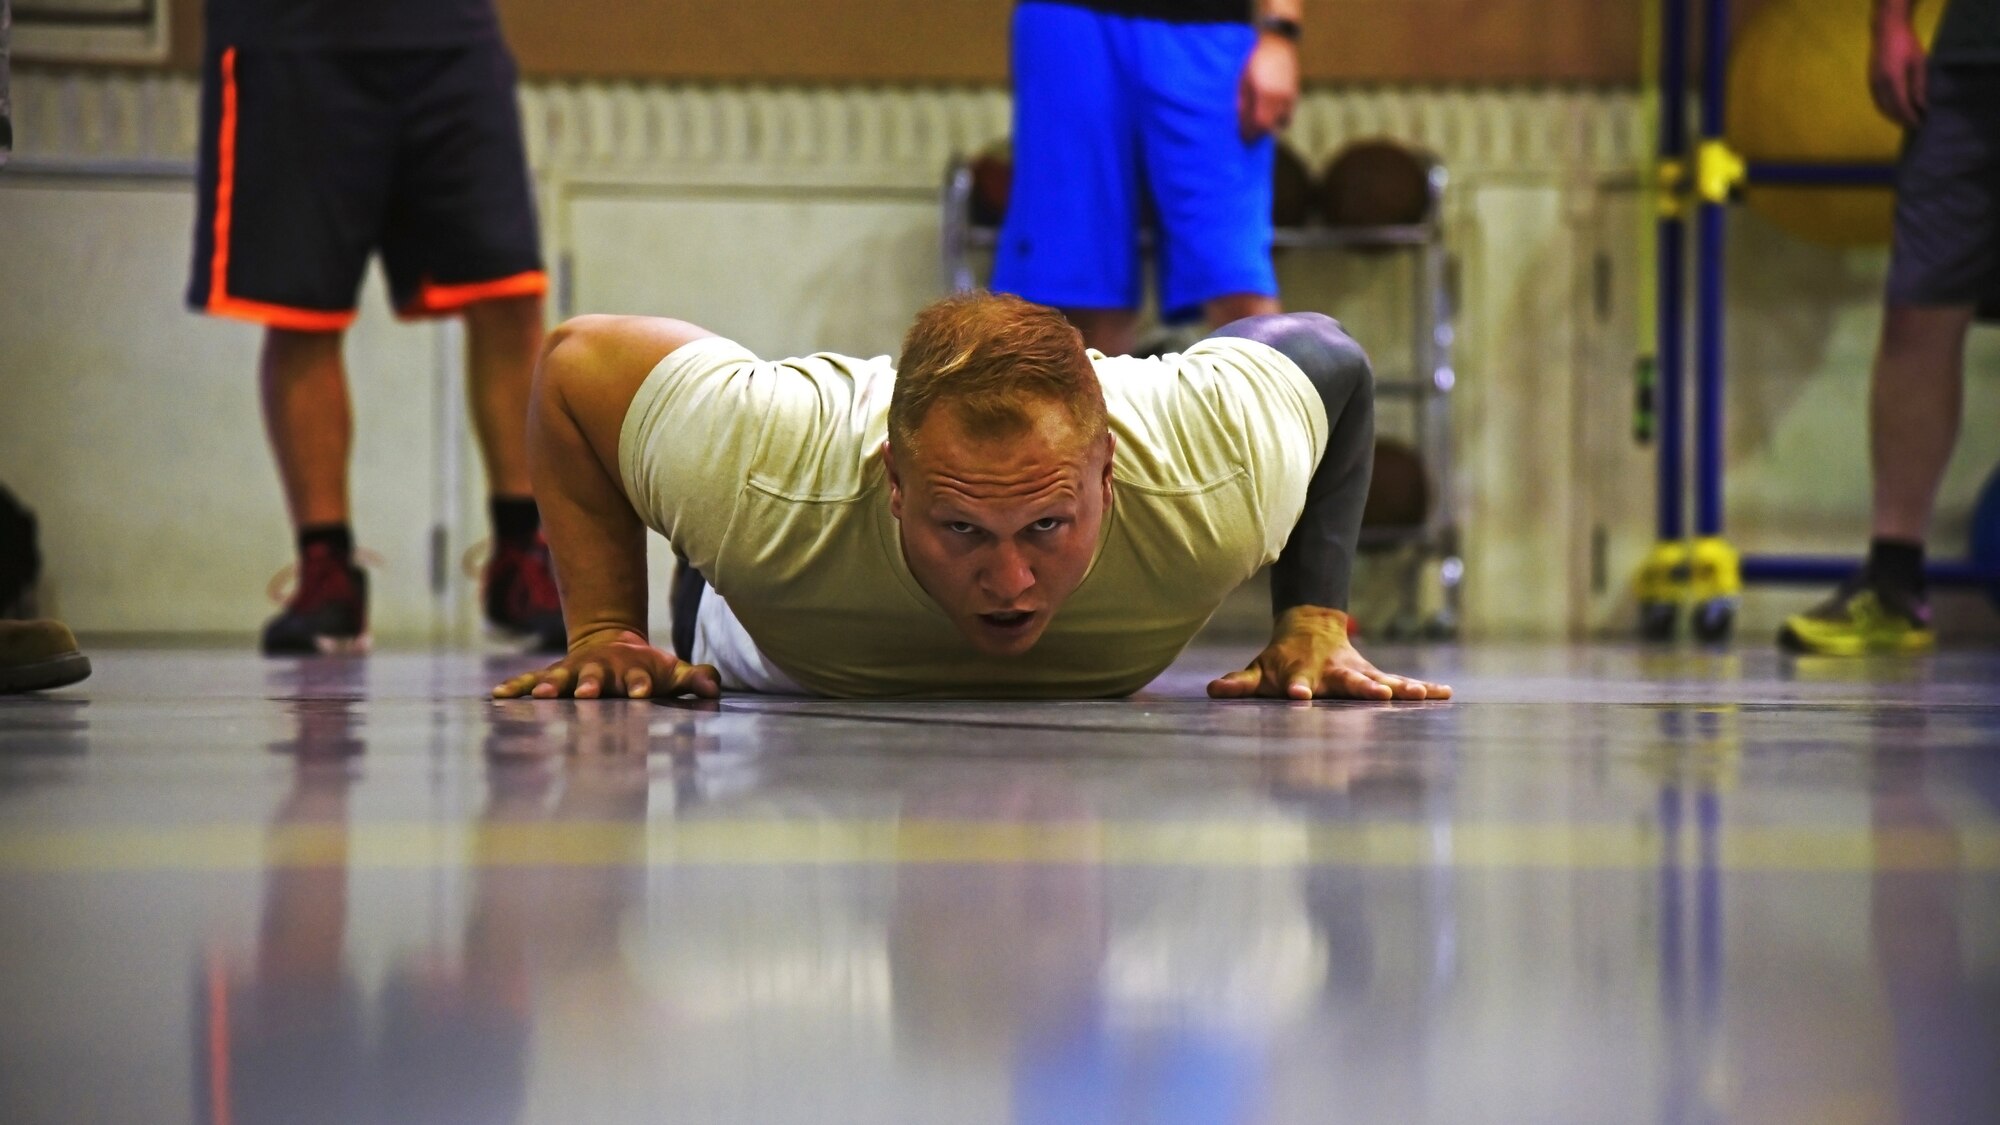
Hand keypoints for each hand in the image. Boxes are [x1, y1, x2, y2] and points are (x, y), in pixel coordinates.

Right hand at [491, 627, 719, 700]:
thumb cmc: (647, 669)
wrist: (612, 643)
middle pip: (596, 678)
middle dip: (592, 685)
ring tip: (538, 694)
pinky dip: (515, 686)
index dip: (639, 685)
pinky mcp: (553, 676)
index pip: (638, 680)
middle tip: (587, 694)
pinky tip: (498, 695)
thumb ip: (694, 678)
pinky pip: (530, 680)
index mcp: (631, 672)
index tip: (639, 694)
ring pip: (561, 678)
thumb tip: (714, 686)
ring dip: (551, 686)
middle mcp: (601, 671)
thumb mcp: (672, 672)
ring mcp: (574, 672)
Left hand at [1207, 606, 1451, 700]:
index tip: (1300, 697)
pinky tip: (1444, 694)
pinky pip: (1401, 683)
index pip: (1299, 683)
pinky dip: (1421, 688)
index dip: (1298, 689)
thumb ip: (1239, 683)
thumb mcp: (1259, 669)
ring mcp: (1358, 673)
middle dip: (1361, 689)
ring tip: (1421, 695)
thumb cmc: (1281, 658)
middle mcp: (1334, 673)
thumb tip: (1214, 690)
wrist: (1312, 628)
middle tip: (1377, 696)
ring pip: (1380, 681)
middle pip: (1348, 682)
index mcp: (1304, 673)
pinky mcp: (1376, 676)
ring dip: (1399, 689)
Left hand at [1237, 33, 1299, 139]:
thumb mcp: (1243, 81)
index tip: (1243, 138)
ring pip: (1282, 122)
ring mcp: (1291, 95)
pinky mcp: (1295, 93)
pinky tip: (1269, 115)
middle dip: (1259, 132)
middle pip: (1271, 126)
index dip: (1251, 134)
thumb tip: (1239, 123)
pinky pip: (1288, 113)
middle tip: (1248, 134)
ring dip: (1270, 126)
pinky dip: (1279, 118)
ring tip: (1258, 124)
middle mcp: (1282, 98)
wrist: (1278, 42)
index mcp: (1267, 94)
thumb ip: (1242, 103)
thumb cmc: (1254, 59)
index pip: (1261, 124)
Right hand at [1869, 18, 1926, 127]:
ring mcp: (1873, 85)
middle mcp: (1880, 86)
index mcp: (1893, 81)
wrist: (1887, 31)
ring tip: (1906, 119)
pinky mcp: (1871, 82)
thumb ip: (1920, 86)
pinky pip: (1878, 101)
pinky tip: (1895, 109)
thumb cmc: (1906, 45)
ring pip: (1882, 107)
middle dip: (1902, 119)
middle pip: (1890, 110)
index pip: (1902, 106)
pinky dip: (1887, 109)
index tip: (1920, 125)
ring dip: (1894, 116)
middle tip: (1915, 125)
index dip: (1910, 117)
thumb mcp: (1919, 63)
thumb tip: (1923, 106)